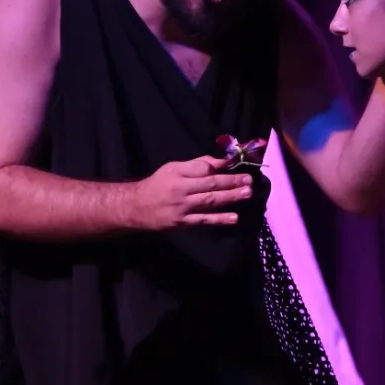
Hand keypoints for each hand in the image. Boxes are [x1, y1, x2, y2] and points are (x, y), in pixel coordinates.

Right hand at [129, 156, 253, 229]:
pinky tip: (234, 218)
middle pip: (209, 184)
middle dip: (231, 181)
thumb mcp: (172, 169)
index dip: (220, 166)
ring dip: (230, 197)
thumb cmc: (157, 185)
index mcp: (177, 172)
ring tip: (247, 193)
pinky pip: (203, 220)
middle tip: (249, 180)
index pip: (202, 168)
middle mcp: (180, 188)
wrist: (135, 207)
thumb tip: (220, 162)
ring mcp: (181, 207)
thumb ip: (196, 165)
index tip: (237, 164)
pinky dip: (219, 219)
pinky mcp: (182, 222)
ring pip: (209, 201)